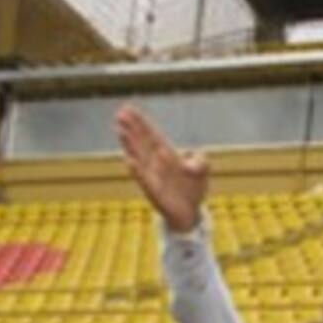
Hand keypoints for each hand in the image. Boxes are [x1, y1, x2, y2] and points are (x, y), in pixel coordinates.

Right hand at [115, 104, 208, 231]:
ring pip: (138, 157)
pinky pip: (143, 179)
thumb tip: (190, 155)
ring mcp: (152, 176)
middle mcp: (155, 163)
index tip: (128, 108)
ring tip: (120, 130)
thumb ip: (201, 160)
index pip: (151, 134)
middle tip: (120, 112)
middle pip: (141, 142)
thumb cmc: (194, 189)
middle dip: (132, 127)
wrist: (190, 213)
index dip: (141, 122)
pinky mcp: (152, 191)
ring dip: (130, 144)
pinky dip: (136, 170)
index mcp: (167, 154)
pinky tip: (129, 160)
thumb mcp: (203, 171)